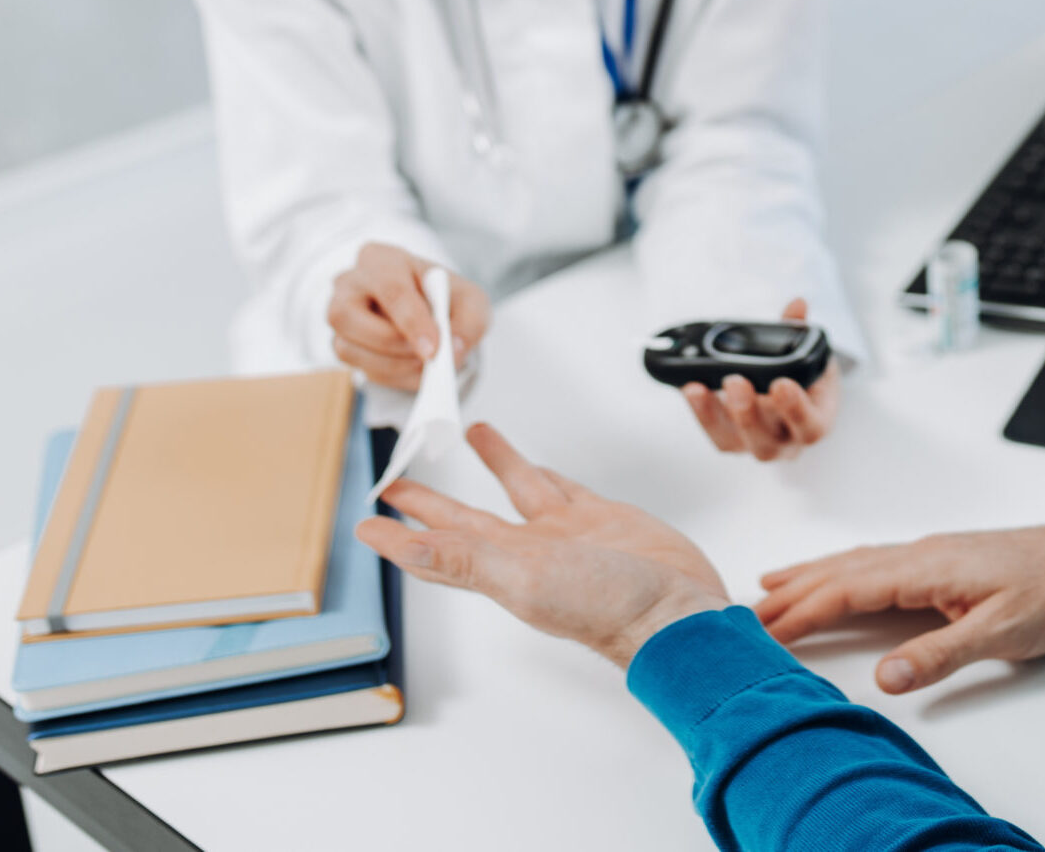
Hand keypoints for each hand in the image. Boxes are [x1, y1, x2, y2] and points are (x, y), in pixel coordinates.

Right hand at [328, 243, 489, 390]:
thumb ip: (469, 323)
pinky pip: (358, 369)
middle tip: (429, 359)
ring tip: (427, 364)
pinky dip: (392, 377)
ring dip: (394, 366)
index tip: (435, 347)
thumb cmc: (447, 298)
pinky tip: (414, 369)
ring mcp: (339, 315)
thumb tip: (452, 351)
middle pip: (347, 315)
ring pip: (348, 348)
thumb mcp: (472, 302)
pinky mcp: (341, 344)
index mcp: (382, 259)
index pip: (390, 289)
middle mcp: (350, 283)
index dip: (412, 321)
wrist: (434, 312)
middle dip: (393, 345)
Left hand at [357, 422, 728, 666]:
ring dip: (494, 463)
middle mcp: (528, 552)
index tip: (367, 524)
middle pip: (465, 519)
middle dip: (431, 500)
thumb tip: (400, 547)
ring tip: (476, 432)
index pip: (434, 550)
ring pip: (518, 489)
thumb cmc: (607, 608)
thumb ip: (463, 557)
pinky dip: (547, 475)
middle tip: (400, 479)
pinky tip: (540, 467)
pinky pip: (565, 488)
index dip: (399, 538)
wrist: (677, 611)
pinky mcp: (604, 519)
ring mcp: (566, 535)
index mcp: (500, 569)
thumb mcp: (523, 577)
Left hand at [680, 297, 838, 460]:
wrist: (794, 399)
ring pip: (733, 442)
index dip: (795, 409)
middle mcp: (786, 441)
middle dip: (748, 413)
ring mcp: (755, 443)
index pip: (811, 426)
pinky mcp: (730, 440)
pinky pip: (712, 431)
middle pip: (768, 443)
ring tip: (699, 388)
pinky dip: (699, 410)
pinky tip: (690, 388)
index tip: (781, 384)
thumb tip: (797, 306)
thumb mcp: (812, 355)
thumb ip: (802, 331)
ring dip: (713, 415)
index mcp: (815, 422)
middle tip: (735, 381)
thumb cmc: (805, 380)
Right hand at [754, 515, 1044, 693]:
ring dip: (811, 575)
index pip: (848, 589)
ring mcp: (931, 553)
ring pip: (856, 562)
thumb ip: (942, 654)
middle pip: (842, 571)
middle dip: (792, 592)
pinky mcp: (943, 559)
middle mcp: (922, 553)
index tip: (763, 629)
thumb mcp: (1003, 632)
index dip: (802, 611)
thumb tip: (886, 677)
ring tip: (770, 587)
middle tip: (745, 613)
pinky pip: (876, 561)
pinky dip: (843, 569)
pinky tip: (838, 575)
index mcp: (927, 567)